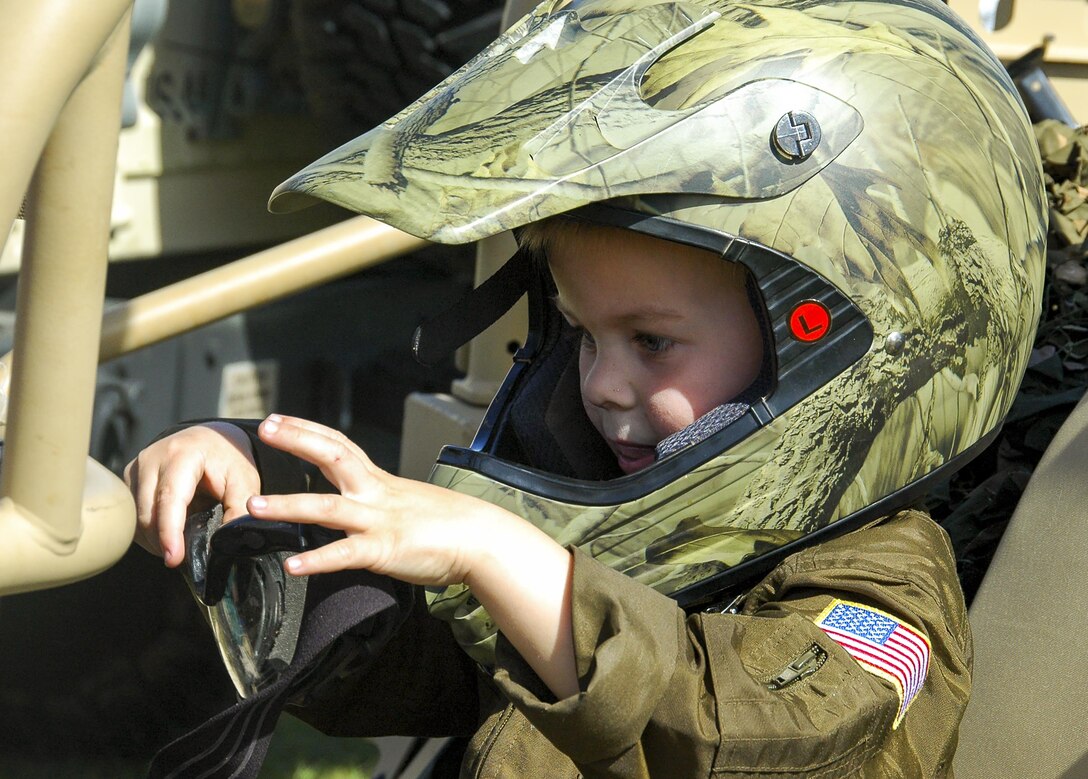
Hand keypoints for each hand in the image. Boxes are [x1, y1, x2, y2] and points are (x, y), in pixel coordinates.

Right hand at [124, 422, 257, 566]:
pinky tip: (169, 532)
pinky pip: (133, 516)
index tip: (173, 558)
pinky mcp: (129, 480)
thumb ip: (240, 508)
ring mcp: (136, 469)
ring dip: (156, 539)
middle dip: (164, 542)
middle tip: (184, 558)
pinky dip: (149, 531)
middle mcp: (151, 459)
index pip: (169, 497)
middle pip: (148, 513)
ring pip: (137, 518)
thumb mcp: (244, 480)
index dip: (170, 531)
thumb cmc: (226, 459)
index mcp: (181, 454)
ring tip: (181, 542)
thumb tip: (228, 542)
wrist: (209, 439)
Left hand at [249, 414, 578, 697]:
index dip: (307, 430)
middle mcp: (376, 494)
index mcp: (380, 482)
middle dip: (297, 441)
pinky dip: (318, 560)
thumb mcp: (410, 504)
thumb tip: (360, 510)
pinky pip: (346, 554)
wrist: (483, 539)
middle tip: (264, 429)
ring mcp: (379, 521)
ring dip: (288, 505)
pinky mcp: (386, 550)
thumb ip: (381, 504)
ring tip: (253, 507)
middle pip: (332, 457)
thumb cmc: (450, 525)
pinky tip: (293, 566)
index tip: (278, 420)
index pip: (339, 445)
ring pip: (327, 508)